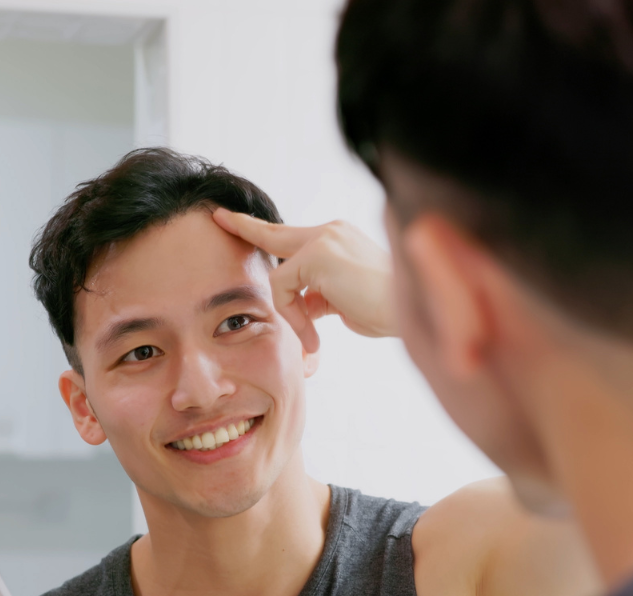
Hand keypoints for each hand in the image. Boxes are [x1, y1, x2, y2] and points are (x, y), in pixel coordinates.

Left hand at [212, 208, 395, 353]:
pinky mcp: (317, 254)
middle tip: (218, 216)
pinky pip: (284, 289)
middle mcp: (331, 231)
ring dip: (290, 313)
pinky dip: (293, 317)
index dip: (267, 235)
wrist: (414, 311)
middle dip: (244, 227)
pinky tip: (314, 336)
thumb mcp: (345, 303)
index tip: (241, 223)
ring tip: (313, 340)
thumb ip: (317, 297)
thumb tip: (299, 305)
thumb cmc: (388, 311)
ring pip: (280, 276)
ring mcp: (324, 239)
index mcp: (340, 239)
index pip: (294, 238)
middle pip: (275, 234)